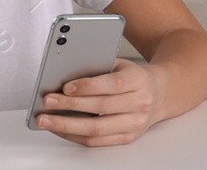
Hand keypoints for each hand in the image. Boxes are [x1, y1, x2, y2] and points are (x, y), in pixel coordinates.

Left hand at [33, 58, 162, 146]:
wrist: (160, 94)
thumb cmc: (133, 77)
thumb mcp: (121, 65)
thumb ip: (98, 68)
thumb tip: (64, 76)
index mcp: (138, 80)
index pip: (112, 85)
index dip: (88, 86)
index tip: (65, 86)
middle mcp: (139, 103)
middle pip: (101, 108)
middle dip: (70, 106)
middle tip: (47, 102)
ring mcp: (134, 124)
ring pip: (96, 129)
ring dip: (66, 125)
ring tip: (46, 119)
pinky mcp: (127, 138)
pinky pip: (96, 141)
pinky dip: (74, 135)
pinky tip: (60, 128)